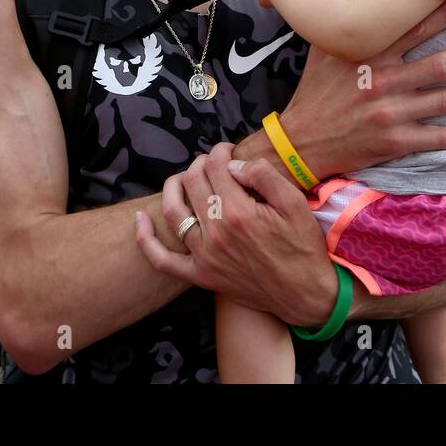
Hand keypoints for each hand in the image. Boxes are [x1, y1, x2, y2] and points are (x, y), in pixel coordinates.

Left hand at [135, 143, 336, 325]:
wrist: (304, 294)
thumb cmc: (302, 247)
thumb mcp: (295, 204)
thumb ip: (263, 176)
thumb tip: (233, 165)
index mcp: (239, 213)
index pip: (215, 167)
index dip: (220, 152)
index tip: (228, 151)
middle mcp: (216, 234)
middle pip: (193, 183)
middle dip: (201, 164)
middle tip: (213, 163)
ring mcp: (205, 257)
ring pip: (174, 212)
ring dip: (174, 186)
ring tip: (185, 177)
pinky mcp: (201, 275)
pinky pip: (163, 259)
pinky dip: (146, 240)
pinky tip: (141, 220)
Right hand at [278, 0, 445, 178]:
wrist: (302, 140)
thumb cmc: (316, 89)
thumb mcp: (325, 47)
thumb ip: (348, 16)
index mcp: (369, 54)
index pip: (416, 28)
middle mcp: (382, 82)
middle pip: (442, 65)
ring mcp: (390, 114)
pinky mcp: (394, 142)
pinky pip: (438, 138)